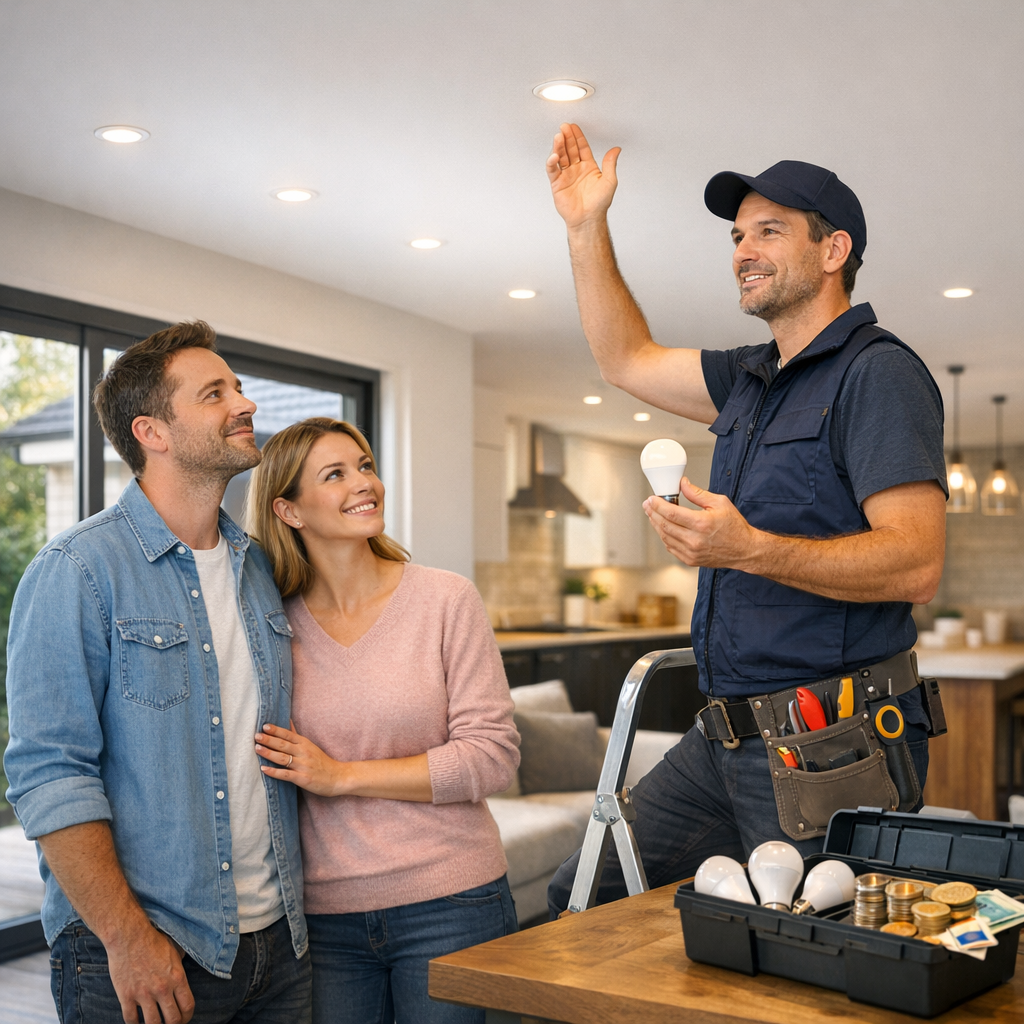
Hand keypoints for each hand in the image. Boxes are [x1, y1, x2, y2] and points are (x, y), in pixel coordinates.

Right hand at [106, 922, 193, 1023]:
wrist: (129, 936)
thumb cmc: (153, 940)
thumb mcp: (175, 950)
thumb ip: (180, 966)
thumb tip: (183, 973)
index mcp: (177, 977)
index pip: (188, 1006)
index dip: (188, 1016)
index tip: (184, 1018)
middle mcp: (162, 989)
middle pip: (173, 1020)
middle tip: (170, 1023)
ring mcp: (143, 994)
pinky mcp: (126, 996)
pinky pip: (131, 1020)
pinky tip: (137, 1021)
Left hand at [256, 722, 342, 796]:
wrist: (337, 777)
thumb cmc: (321, 761)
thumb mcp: (310, 745)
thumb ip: (296, 735)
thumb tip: (288, 721)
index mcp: (305, 743)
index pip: (288, 735)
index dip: (276, 730)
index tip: (264, 726)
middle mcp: (303, 752)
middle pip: (284, 745)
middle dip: (269, 740)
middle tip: (256, 736)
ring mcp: (303, 765)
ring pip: (283, 758)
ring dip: (269, 753)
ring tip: (257, 748)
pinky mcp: (302, 778)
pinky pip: (286, 774)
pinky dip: (274, 772)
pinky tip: (264, 769)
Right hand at [546, 123, 620, 229]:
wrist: (588, 219)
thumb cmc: (599, 204)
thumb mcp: (609, 181)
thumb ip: (610, 164)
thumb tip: (616, 150)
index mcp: (588, 167)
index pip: (582, 148)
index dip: (578, 137)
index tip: (574, 127)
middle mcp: (576, 170)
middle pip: (570, 149)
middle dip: (567, 138)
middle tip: (564, 128)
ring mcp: (566, 176)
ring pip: (561, 157)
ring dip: (559, 146)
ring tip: (558, 137)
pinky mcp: (557, 184)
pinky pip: (553, 170)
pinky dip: (552, 162)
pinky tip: (554, 156)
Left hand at [643, 478, 762, 568]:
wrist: (744, 549)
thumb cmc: (735, 527)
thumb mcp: (720, 503)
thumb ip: (697, 493)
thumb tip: (683, 484)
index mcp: (702, 523)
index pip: (671, 513)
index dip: (658, 505)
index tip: (652, 499)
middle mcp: (695, 540)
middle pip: (664, 525)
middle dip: (652, 513)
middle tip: (647, 505)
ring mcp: (691, 552)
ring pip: (665, 537)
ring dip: (656, 524)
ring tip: (652, 514)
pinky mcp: (690, 560)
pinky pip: (670, 547)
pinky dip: (664, 536)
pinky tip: (663, 528)